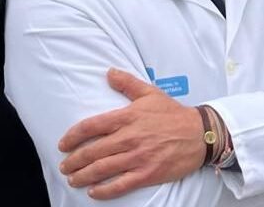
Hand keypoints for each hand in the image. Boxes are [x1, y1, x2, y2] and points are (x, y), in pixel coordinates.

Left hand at [58, 68, 205, 198]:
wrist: (200, 133)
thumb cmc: (174, 113)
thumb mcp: (150, 93)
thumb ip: (127, 83)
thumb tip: (109, 73)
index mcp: (128, 117)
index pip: (92, 126)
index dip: (73, 136)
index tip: (63, 144)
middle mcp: (130, 137)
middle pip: (93, 151)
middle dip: (74, 160)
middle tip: (64, 166)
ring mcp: (138, 157)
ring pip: (102, 169)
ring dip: (83, 176)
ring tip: (73, 179)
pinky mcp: (147, 173)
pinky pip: (120, 185)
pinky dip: (104, 190)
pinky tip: (93, 192)